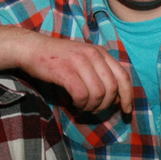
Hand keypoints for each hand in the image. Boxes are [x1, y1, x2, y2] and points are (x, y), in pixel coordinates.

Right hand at [17, 34, 133, 113]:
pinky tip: (75, 102)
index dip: (128, 96)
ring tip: (83, 106)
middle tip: (94, 109)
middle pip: (112, 88)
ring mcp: (79, 62)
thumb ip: (101, 73)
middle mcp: (93, 55)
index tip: (126, 111)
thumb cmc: (59, 58)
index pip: (123, 76)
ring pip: (98, 93)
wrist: (32, 48)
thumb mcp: (85, 59)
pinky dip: (80, 103)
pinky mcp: (65, 71)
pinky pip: (82, 94)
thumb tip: (118, 97)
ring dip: (92, 106)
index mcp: (101, 52)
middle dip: (106, 105)